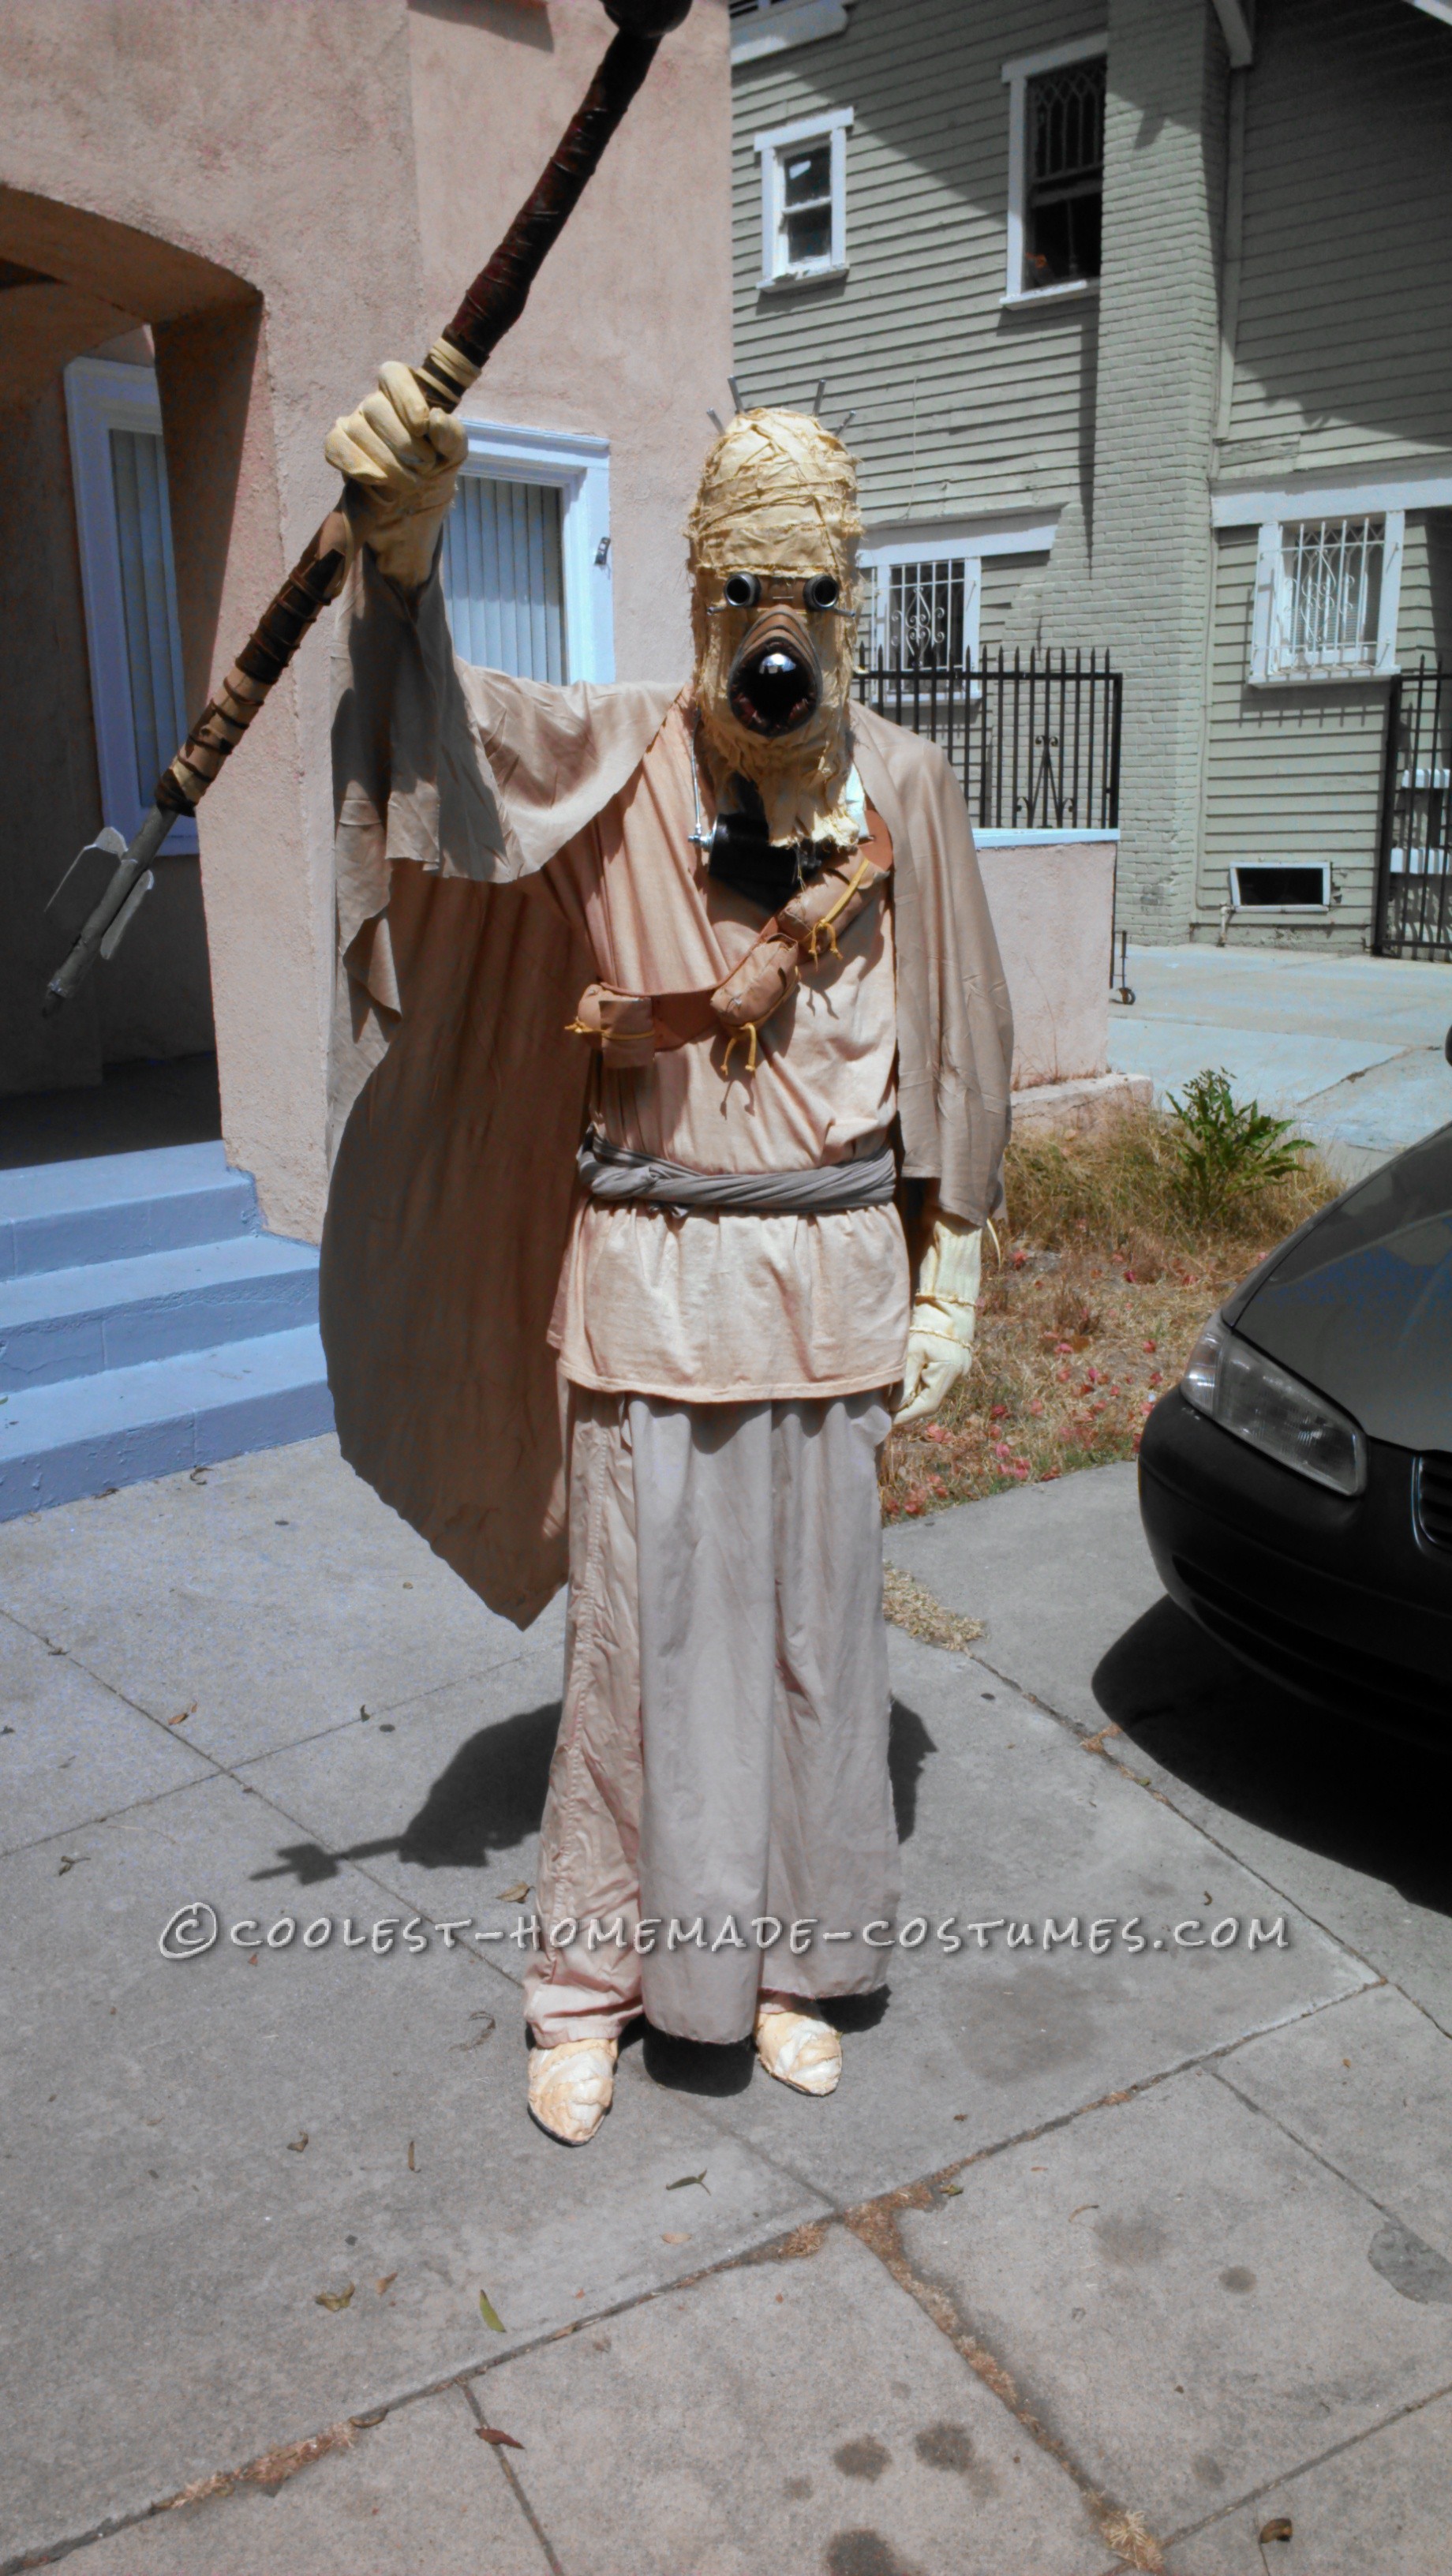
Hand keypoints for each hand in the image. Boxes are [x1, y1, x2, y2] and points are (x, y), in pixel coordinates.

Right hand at [325, 360, 466, 593]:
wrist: (412, 507)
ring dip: (387, 463)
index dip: (405, 397)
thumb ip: (451, 434)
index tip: (422, 425)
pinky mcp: (339, 447)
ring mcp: (354, 424)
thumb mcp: (454, 453)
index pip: (393, 374)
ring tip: (410, 483)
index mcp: (405, 394)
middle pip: (375, 407)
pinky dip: (357, 465)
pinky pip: (336, 445)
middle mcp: (376, 404)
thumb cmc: (435, 470)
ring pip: (357, 430)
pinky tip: (378, 480)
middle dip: (402, 443)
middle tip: (424, 468)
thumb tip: (435, 418)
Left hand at [893, 1214, 980, 1427]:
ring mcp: (957, 1365)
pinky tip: (902, 1381)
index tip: (886, 1421)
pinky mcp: (952, 1356)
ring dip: (911, 1394)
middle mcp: (956, 1373)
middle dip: (906, 1407)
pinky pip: (932, 1377)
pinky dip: (917, 1382)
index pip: (925, 1406)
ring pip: (930, 1388)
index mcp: (948, 1372)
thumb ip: (904, 1380)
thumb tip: (893, 1406)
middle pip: (928, 1399)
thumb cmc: (928, 1317)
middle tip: (884, 1412)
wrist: (947, 1292)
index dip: (905, 1415)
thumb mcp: (912, 1349)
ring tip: (890, 1398)